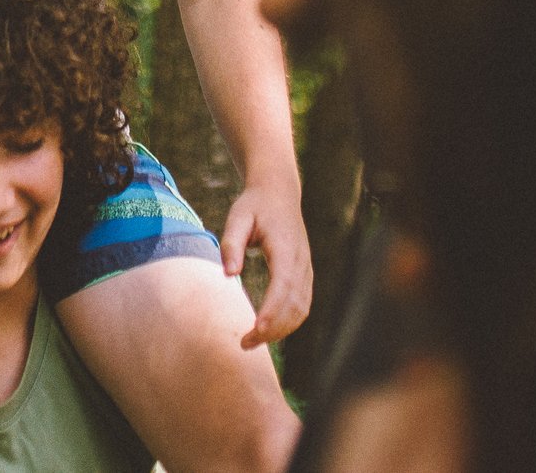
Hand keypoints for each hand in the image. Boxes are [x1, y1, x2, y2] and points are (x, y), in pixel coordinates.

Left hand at [220, 177, 313, 347]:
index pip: (284, 285)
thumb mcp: (237, 217)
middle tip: (245, 343)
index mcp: (287, 248)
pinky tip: (268, 330)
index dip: (273, 310)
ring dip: (281, 330)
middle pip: (294, 304)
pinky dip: (288, 322)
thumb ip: (232, 244)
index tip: (256, 328)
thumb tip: (229, 274)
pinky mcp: (304, 274)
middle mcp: (301, 261)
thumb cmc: (254, 205)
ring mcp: (306, 269)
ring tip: (252, 341)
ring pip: (301, 309)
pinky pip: (302, 305)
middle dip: (273, 328)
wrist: (279, 192)